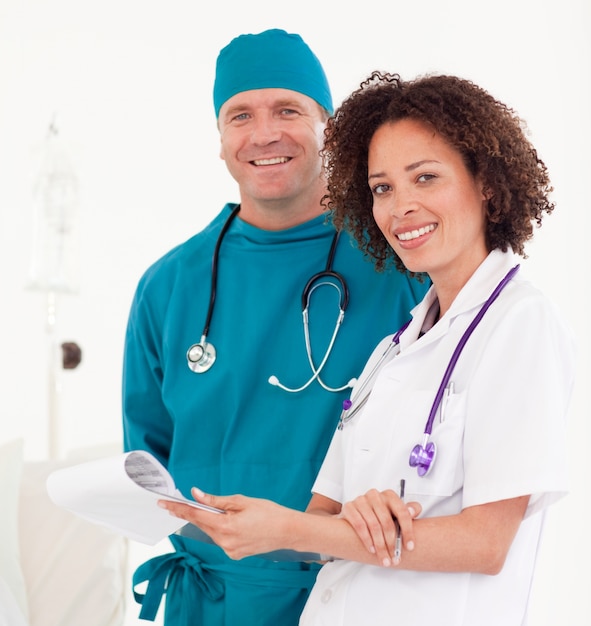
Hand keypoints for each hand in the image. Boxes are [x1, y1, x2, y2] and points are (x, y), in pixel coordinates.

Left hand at [159, 489, 291, 559]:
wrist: (288, 531)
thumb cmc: (269, 512)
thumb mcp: (242, 501)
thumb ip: (216, 500)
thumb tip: (197, 495)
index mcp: (225, 526)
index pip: (195, 515)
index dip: (178, 509)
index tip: (163, 504)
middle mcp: (224, 542)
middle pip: (202, 524)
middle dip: (192, 513)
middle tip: (179, 503)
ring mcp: (229, 550)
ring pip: (211, 532)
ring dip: (209, 521)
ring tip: (218, 511)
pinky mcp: (234, 554)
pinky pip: (221, 539)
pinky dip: (220, 529)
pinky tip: (230, 522)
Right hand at [341, 489, 420, 566]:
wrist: (355, 513)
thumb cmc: (379, 515)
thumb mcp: (394, 512)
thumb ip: (407, 512)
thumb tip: (413, 511)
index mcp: (389, 495)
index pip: (402, 512)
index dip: (407, 531)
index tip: (409, 547)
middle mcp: (375, 495)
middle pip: (387, 522)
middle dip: (392, 544)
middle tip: (395, 558)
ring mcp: (361, 500)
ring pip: (373, 526)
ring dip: (380, 546)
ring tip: (384, 559)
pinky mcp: (349, 507)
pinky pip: (359, 525)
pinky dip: (367, 540)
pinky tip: (372, 550)